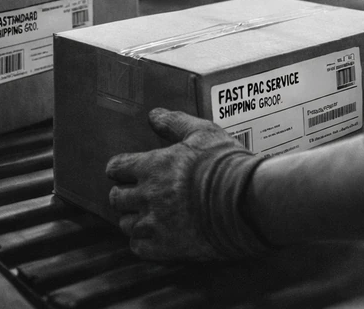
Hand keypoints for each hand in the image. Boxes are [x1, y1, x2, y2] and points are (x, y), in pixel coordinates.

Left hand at [105, 108, 268, 260]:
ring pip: (126, 224)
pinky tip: (156, 235)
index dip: (121, 170)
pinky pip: (139, 248)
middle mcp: (147, 195)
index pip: (116, 168)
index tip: (129, 172)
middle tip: (140, 194)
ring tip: (149, 215)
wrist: (247, 201)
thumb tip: (154, 115)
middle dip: (125, 195)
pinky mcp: (166, 247)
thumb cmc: (227, 164)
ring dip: (134, 219)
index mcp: (152, 166)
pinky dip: (143, 243)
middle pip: (117, 198)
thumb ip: (174, 123)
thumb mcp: (203, 132)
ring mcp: (155, 223)